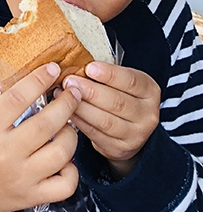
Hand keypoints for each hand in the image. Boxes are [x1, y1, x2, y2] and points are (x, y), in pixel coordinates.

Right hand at [0, 63, 81, 211]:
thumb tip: (13, 71)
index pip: (17, 98)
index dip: (38, 80)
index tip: (53, 68)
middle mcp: (6, 153)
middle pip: (46, 124)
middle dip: (66, 103)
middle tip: (73, 91)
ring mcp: (22, 177)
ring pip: (61, 154)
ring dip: (71, 134)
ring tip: (68, 124)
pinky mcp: (32, 196)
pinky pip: (65, 185)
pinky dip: (72, 170)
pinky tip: (66, 158)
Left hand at [63, 63, 159, 178]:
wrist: (129, 130)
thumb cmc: (120, 94)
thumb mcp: (122, 81)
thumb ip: (105, 73)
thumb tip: (76, 61)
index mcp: (149, 91)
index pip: (131, 81)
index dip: (110, 74)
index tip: (89, 67)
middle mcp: (147, 115)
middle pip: (117, 102)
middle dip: (90, 91)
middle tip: (69, 81)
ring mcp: (135, 135)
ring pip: (105, 120)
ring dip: (81, 107)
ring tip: (62, 95)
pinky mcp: (119, 149)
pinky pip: (95, 134)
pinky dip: (79, 121)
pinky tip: (67, 110)